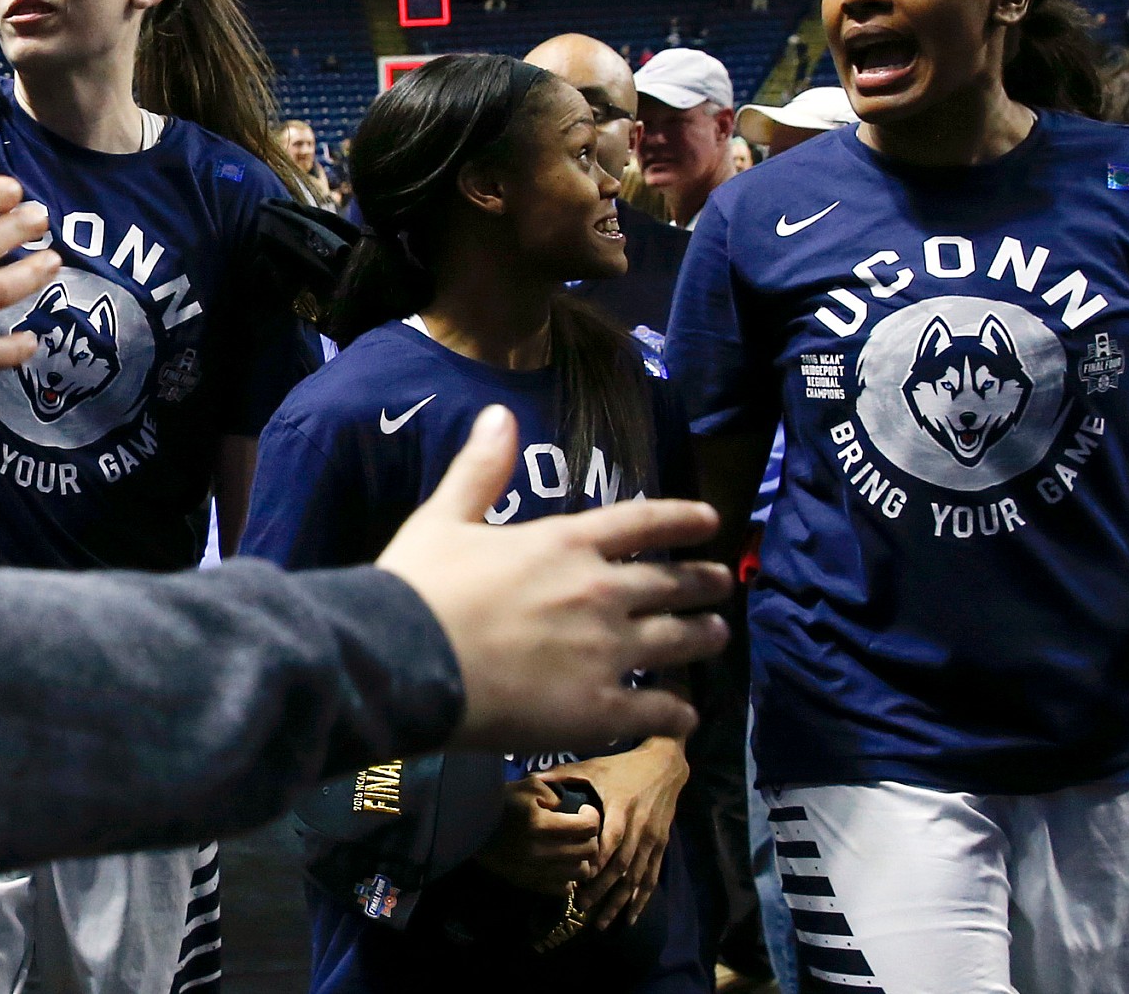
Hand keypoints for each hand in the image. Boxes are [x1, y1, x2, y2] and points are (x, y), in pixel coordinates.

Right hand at [377, 408, 728, 752]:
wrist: (405, 662)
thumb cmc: (421, 586)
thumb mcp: (444, 516)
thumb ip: (480, 468)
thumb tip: (501, 412)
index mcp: (565, 543)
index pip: (641, 522)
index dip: (680, 519)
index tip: (711, 520)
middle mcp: (600, 592)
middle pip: (669, 584)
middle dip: (702, 583)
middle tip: (722, 585)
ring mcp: (607, 652)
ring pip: (676, 643)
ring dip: (702, 638)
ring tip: (717, 636)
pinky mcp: (599, 709)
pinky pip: (656, 711)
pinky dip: (677, 713)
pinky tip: (686, 716)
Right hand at [475, 775, 601, 895]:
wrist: (472, 828)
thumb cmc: (501, 803)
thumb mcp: (527, 786)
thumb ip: (554, 792)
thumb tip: (570, 806)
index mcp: (540, 824)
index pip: (587, 827)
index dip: (592, 817)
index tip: (585, 811)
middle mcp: (541, 851)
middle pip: (588, 851)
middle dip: (590, 838)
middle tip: (582, 830)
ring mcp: (536, 871)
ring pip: (579, 872)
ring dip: (581, 859)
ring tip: (572, 847)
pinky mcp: (530, 884)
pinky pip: (563, 888)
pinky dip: (567, 877)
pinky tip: (560, 863)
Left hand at [553, 739, 686, 927]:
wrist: (665, 765)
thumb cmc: (622, 766)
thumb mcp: (594, 766)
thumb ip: (564, 775)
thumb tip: (533, 779)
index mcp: (622, 807)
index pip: (611, 840)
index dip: (596, 862)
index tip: (578, 879)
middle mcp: (640, 827)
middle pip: (622, 865)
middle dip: (602, 889)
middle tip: (581, 907)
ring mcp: (653, 839)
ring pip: (636, 877)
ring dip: (619, 901)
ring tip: (601, 922)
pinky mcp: (661, 846)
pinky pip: (651, 877)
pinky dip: (641, 899)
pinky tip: (630, 918)